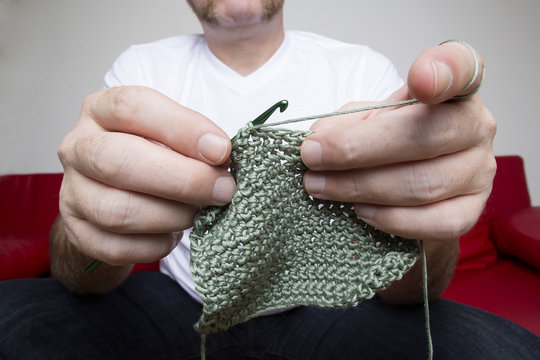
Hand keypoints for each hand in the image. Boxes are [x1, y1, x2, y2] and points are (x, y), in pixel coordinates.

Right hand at [58, 86, 235, 264]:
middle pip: (118, 162)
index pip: (132, 108)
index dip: (182, 128)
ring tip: (199, 212)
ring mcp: (72, 192)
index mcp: (101, 110)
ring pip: (116, 212)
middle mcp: (79, 148)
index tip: (221, 150)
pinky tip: (174, 234)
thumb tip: (221, 157)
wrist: (118, 192)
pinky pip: (116, 247)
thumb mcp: (170, 133)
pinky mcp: (78, 232)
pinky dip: (156, 245)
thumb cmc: (153, 155)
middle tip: (223, 190)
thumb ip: (193, 140)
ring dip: (172, 216)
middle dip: (182, 179)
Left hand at [301, 41, 495, 241]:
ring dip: (359, 187)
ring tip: (319, 186)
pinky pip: (436, 223)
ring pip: (421, 185)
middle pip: (423, 138)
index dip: (443, 72)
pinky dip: (391, 219)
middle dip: (356, 149)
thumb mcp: (367, 118)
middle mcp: (475, 126)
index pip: (460, 68)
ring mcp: (479, 171)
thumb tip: (319, 140)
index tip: (419, 78)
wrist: (410, 181)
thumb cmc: (389, 140)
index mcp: (453, 89)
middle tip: (312, 156)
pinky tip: (360, 211)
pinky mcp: (472, 210)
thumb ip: (347, 122)